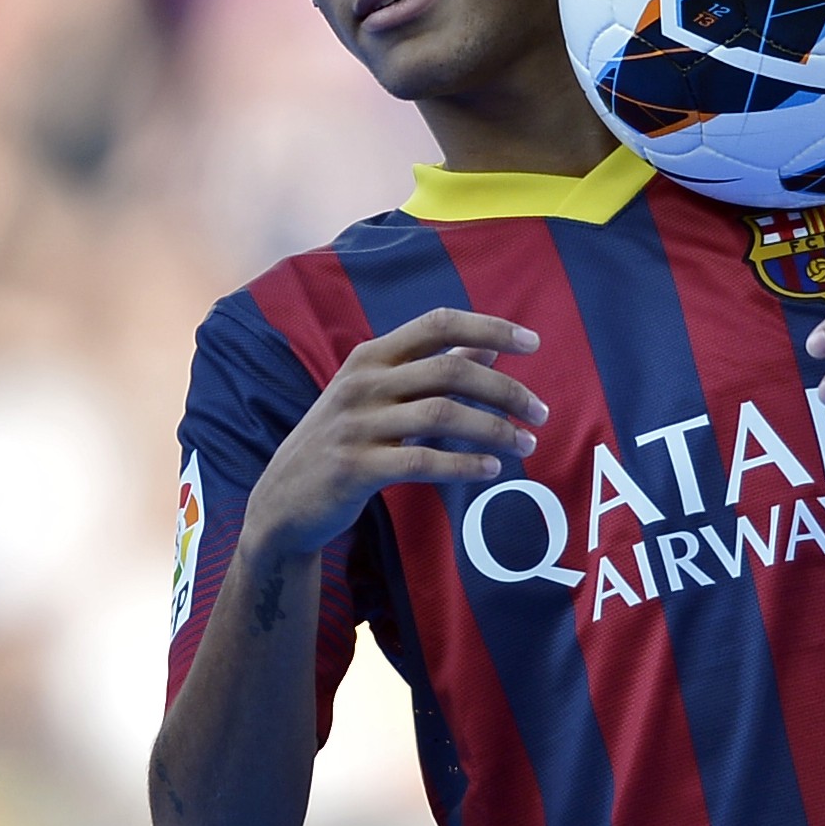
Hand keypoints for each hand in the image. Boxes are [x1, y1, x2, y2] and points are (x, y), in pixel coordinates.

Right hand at [244, 308, 547, 558]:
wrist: (282, 502)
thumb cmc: (343, 441)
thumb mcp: (379, 395)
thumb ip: (432, 367)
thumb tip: (490, 343)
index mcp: (370, 356)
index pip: (438, 323)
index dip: (489, 326)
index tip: (533, 342)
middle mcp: (362, 383)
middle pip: (450, 371)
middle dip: (505, 389)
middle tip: (541, 413)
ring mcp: (356, 425)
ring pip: (443, 415)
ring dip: (494, 429)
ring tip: (527, 444)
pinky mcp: (355, 468)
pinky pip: (422, 461)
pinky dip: (464, 464)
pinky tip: (491, 469)